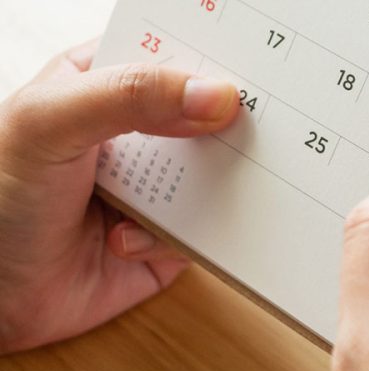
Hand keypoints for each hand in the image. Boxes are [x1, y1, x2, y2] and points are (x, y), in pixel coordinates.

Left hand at [0, 40, 238, 353]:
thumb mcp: (50, 125)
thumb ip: (128, 96)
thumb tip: (215, 96)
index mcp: (102, 85)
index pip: (167, 55)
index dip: (206, 59)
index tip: (242, 70)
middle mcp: (134, 134)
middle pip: (205, 115)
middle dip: (224, 126)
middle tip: (238, 131)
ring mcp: (154, 186)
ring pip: (216, 173)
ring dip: (204, 187)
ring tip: (158, 200)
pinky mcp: (169, 235)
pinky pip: (206, 229)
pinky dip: (176, 237)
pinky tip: (127, 241)